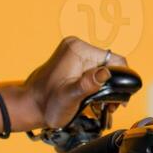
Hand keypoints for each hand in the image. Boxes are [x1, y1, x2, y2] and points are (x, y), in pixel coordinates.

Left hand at [8, 36, 129, 130]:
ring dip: (105, 88)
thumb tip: (106, 73)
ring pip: (103, 68)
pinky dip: (96, 85)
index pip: (114, 60)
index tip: (119, 100)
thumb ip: (87, 85)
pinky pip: (94, 70)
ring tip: (101, 105)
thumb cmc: (47, 104)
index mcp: (78, 50)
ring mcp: (75, 52)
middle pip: (110, 64)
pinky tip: (93, 98)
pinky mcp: (74, 60)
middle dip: (112, 86)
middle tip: (109, 106)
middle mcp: (77, 46)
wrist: (31, 106)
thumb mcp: (69, 97)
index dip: (121, 81)